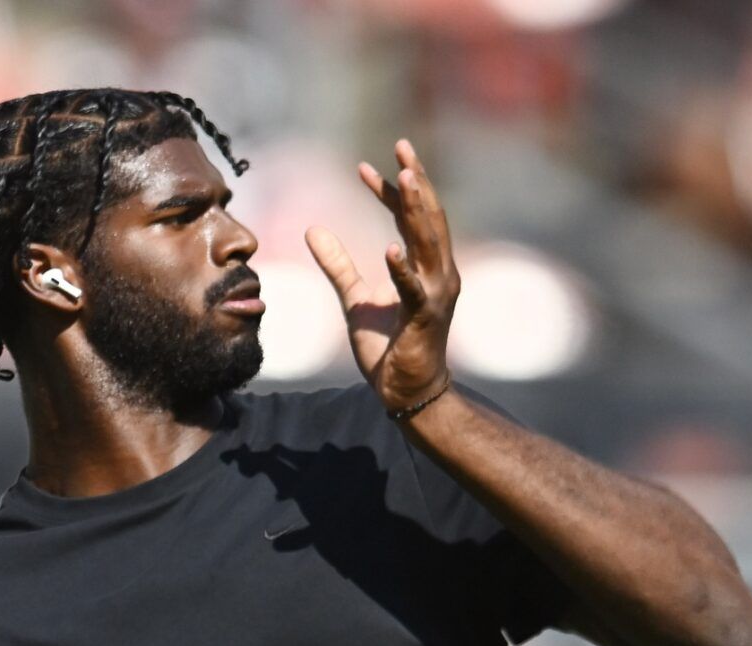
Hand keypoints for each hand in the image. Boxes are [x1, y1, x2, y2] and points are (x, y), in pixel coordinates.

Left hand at [304, 138, 459, 416]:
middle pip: (428, 219)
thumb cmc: (387, 346)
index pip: (410, 219)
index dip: (392, 191)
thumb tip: (313, 230)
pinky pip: (414, 290)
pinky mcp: (425, 319)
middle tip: (403, 147)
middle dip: (416, 182)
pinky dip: (403, 270)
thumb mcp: (353, 298)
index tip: (367, 166)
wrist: (404, 392)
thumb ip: (337, 264)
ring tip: (404, 178)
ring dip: (417, 210)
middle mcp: (438, 273)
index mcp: (424, 266)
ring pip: (428, 243)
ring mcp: (435, 295)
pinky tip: (390, 249)